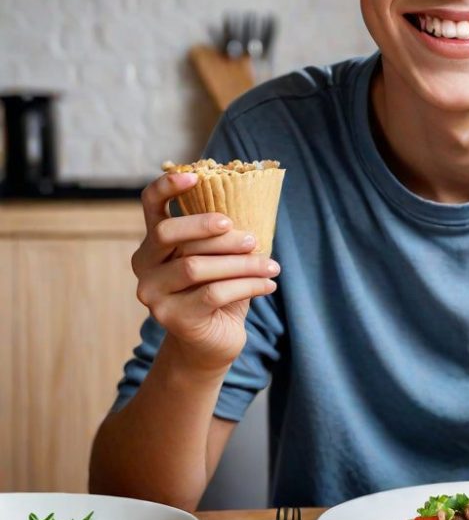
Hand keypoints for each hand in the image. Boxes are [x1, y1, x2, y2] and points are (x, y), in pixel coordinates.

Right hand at [131, 171, 279, 373]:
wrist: (212, 343)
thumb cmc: (219, 291)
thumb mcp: (221, 258)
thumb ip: (224, 233)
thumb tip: (254, 200)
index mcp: (154, 242)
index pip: (150, 205)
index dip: (168, 186)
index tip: (196, 176)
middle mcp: (145, 265)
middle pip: (169, 233)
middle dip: (212, 230)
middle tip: (251, 237)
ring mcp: (153, 294)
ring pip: (196, 266)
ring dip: (243, 263)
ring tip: (272, 265)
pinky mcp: (172, 318)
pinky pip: (214, 294)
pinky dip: (248, 285)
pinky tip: (270, 284)